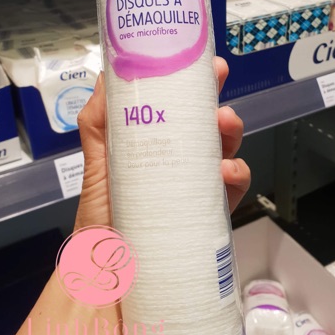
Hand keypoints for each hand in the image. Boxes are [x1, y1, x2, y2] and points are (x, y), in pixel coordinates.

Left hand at [75, 56, 250, 230]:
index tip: (209, 66)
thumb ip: (98, 119)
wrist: (107, 268)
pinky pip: (234, 188)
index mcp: (160, 142)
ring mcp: (199, 185)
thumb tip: (109, 73)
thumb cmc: (102, 209)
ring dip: (231, 132)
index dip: (198, 84)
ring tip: (223, 125)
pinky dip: (237, 174)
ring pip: (228, 149)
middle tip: (219, 88)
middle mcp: (183, 160)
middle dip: (220, 101)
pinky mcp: (211, 212)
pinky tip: (225, 171)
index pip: (183, 108)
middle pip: (211, 125)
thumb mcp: (98, 157)